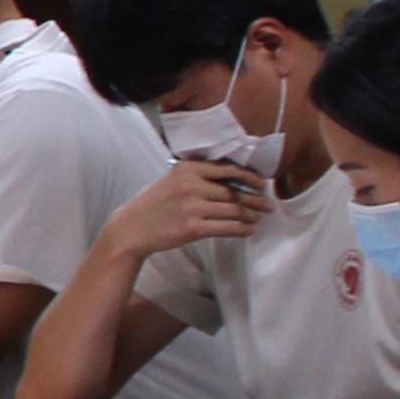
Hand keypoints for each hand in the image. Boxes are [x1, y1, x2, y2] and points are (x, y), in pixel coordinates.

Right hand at [109, 162, 276, 258]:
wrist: (131, 228)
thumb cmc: (153, 204)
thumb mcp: (171, 179)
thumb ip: (197, 175)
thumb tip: (233, 179)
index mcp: (187, 168)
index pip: (228, 169)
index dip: (249, 177)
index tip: (261, 183)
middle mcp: (191, 185)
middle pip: (234, 191)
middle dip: (256, 199)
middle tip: (268, 204)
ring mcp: (192, 207)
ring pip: (234, 210)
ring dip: (252, 215)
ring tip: (259, 218)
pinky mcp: (193, 228)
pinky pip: (227, 228)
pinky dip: (243, 229)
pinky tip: (249, 230)